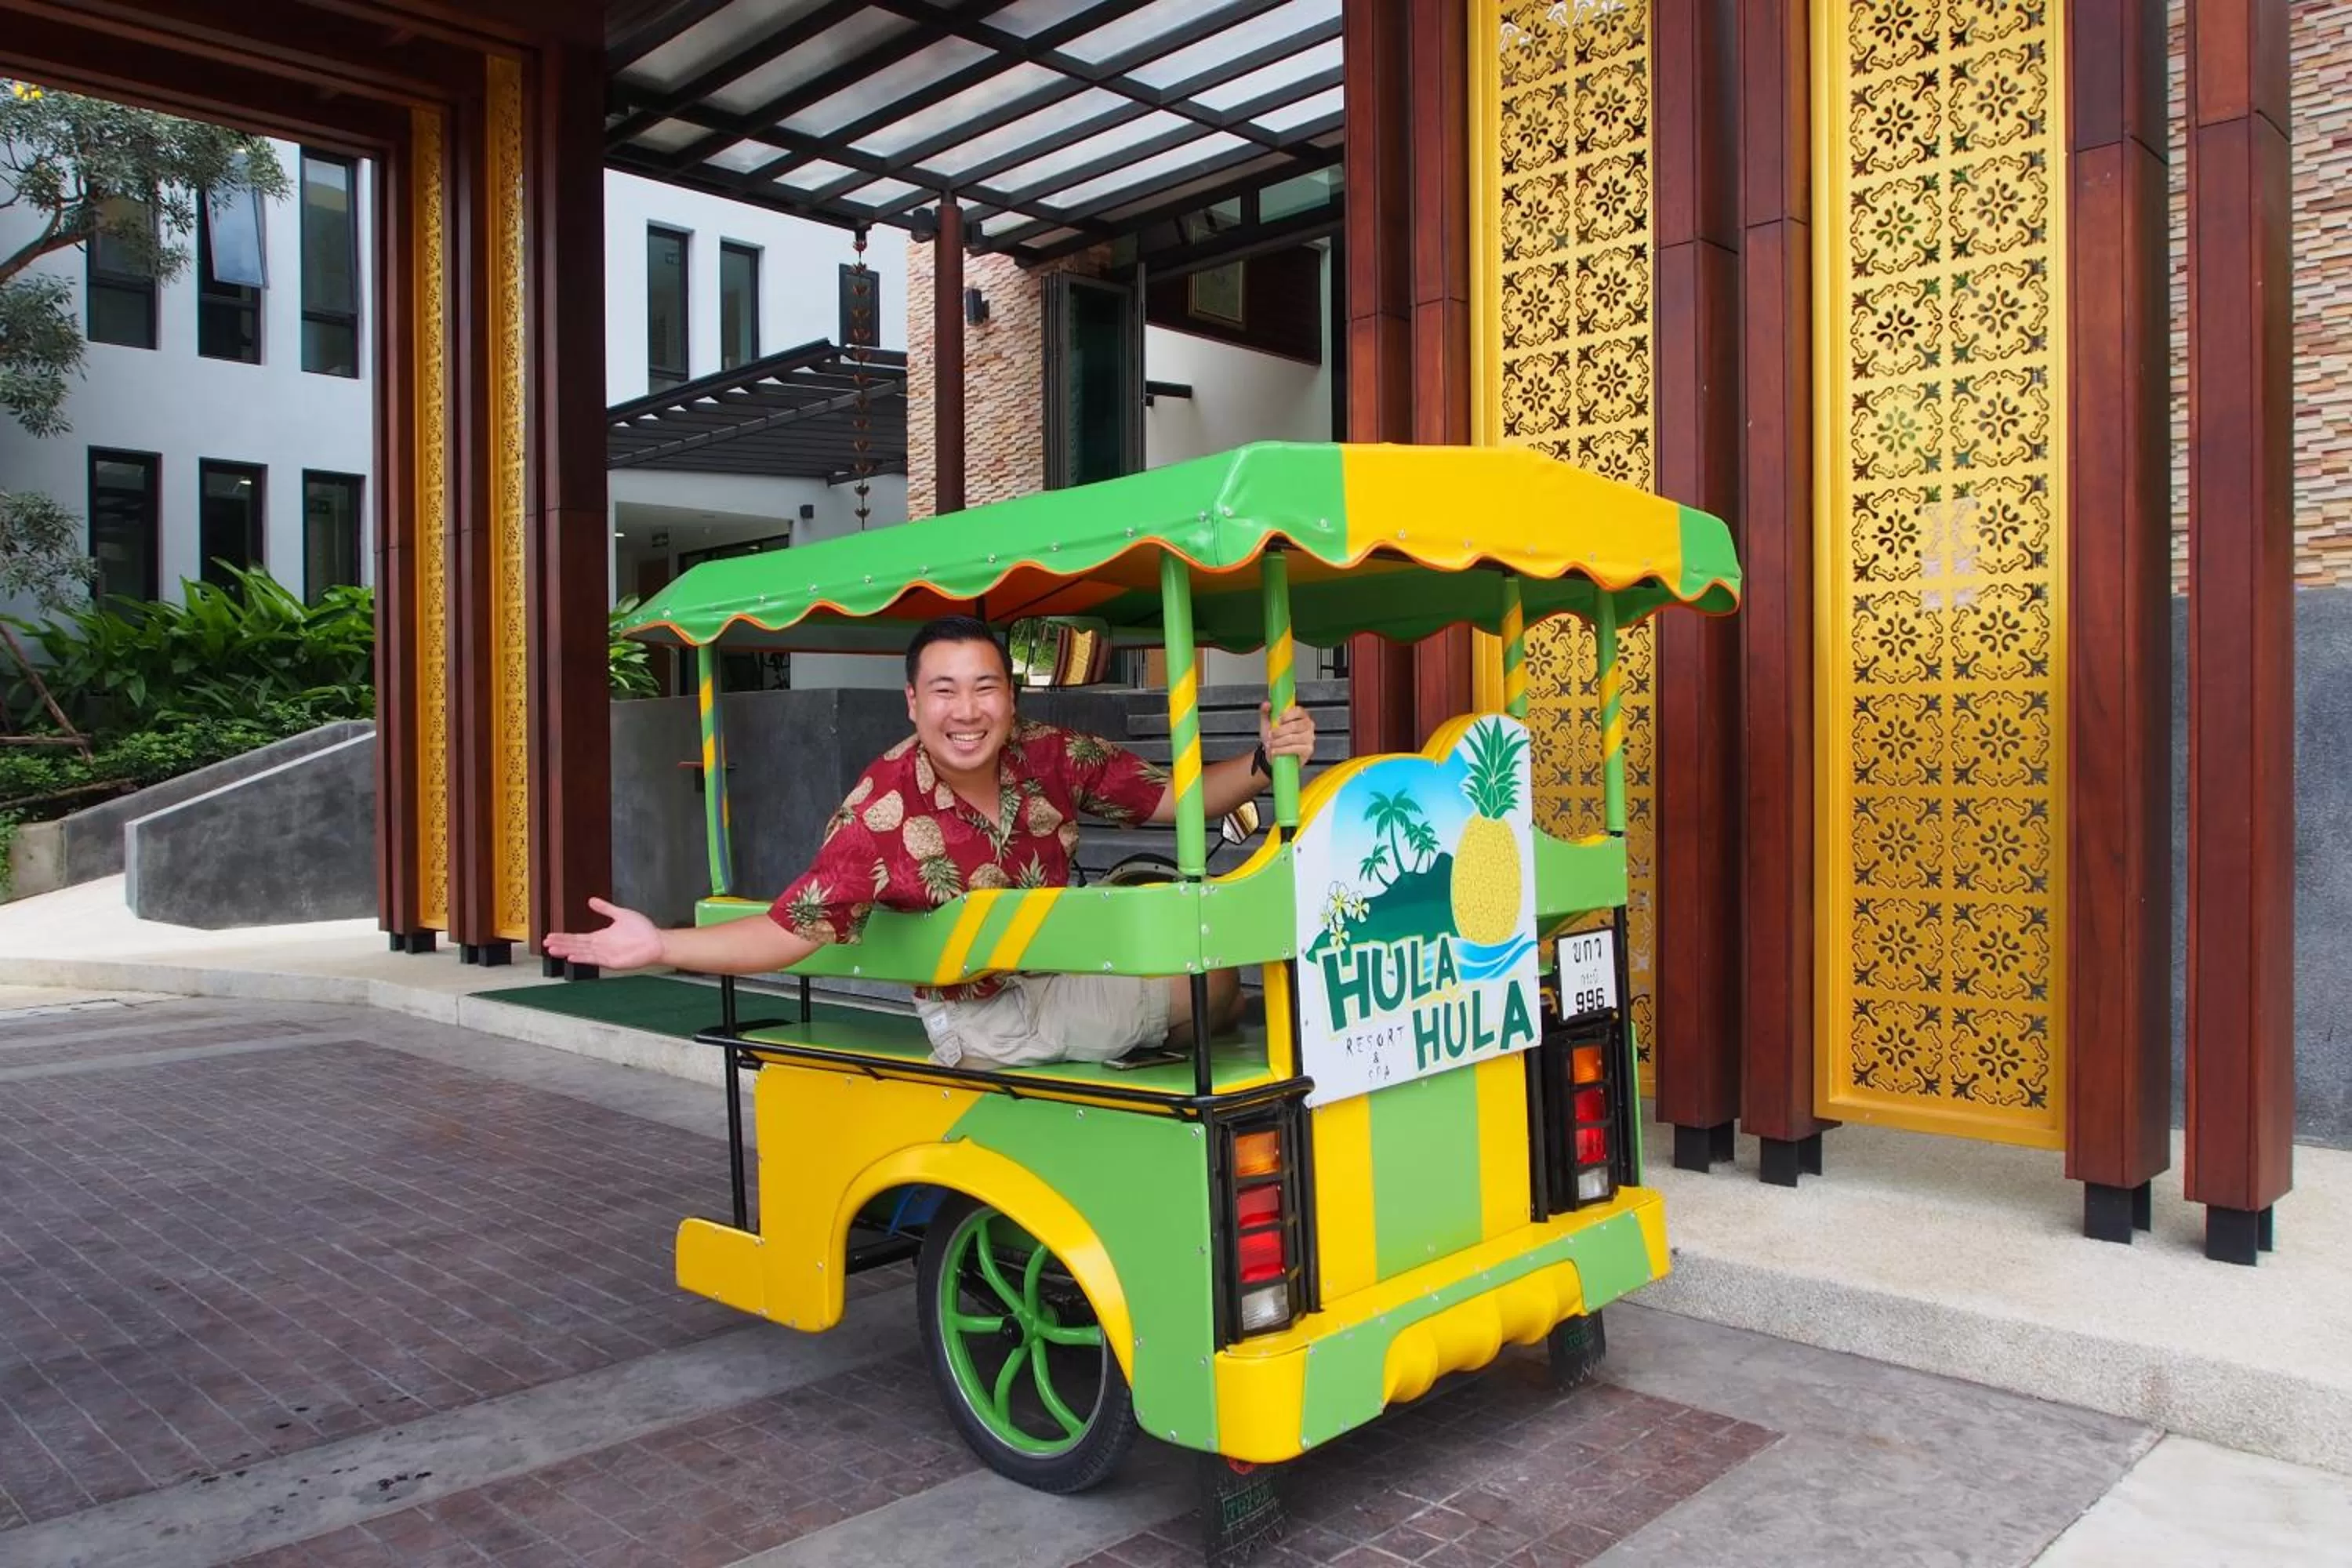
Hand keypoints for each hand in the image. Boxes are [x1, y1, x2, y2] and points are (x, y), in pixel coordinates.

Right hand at [543, 897, 664, 970]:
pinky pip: (594, 960)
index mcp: (600, 937)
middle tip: (545, 943)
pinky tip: (571, 957)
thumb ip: (605, 908)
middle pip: (576, 945)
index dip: (564, 937)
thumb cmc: (642, 930)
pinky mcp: (612, 962)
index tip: (550, 935)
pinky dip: (583, 958)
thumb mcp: (620, 914)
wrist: (656, 941)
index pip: (577, 937)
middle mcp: (600, 947)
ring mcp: (605, 955)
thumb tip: (591, 900)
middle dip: (561, 944)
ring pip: (581, 953)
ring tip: (553, 950)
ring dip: (567, 951)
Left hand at [1259, 701, 1314, 763]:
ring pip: (1293, 738)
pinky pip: (1294, 749)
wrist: (1274, 753)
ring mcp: (1310, 738)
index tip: (1277, 720)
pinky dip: (1282, 750)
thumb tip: (1267, 703)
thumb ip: (1266, 711)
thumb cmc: (1274, 736)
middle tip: (1271, 735)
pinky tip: (1275, 751)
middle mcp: (1309, 725)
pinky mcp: (1308, 750)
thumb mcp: (1268, 722)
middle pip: (1295, 726)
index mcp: (1301, 715)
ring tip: (1271, 744)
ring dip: (1279, 742)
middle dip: (1280, 731)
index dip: (1287, 715)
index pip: (1298, 711)